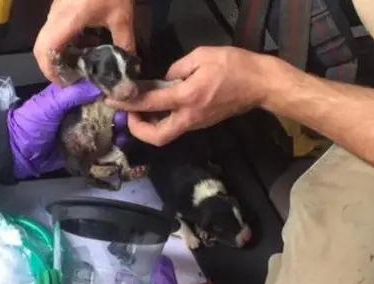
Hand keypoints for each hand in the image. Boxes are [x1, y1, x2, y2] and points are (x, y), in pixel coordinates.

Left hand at [7, 81, 128, 178]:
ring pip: (108, 128)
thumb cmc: (30, 122)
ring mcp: (84, 130)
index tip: (127, 94)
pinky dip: (113, 146)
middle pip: (107, 110)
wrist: (16, 153)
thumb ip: (72, 93)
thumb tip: (100, 84)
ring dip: (119, 130)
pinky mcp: (84, 148)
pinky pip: (102, 146)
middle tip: (130, 118)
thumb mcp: (49, 104)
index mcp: (73, 96)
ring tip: (127, 133)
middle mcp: (81, 111)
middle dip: (120, 113)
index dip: (112, 91)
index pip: (97, 89)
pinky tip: (122, 145)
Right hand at [34, 0, 134, 82]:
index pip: (46, 51)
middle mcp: (55, 16)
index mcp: (67, 20)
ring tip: (83, 64)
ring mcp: (55, 10)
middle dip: (53, 67)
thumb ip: (124, 44)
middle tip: (73, 79)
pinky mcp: (60, 6)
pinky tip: (89, 43)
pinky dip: (66, 42)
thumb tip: (129, 68)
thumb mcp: (123, 17)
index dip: (51, 72)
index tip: (67, 84)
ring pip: (47, 39)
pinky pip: (55, 30)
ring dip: (60, 55)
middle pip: (40, 48)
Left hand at [107, 46, 271, 145]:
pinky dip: (162, 120)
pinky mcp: (202, 123)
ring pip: (167, 134)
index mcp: (187, 97)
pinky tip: (159, 106)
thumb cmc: (234, 66)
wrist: (261, 84)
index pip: (150, 104)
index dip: (127, 103)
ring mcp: (197, 123)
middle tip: (129, 112)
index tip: (112, 100)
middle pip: (157, 136)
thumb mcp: (201, 56)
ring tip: (139, 108)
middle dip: (137, 129)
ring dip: (149, 125)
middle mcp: (189, 116)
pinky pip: (176, 126)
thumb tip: (164, 79)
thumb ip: (176, 68)